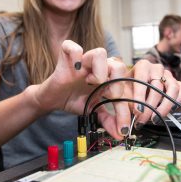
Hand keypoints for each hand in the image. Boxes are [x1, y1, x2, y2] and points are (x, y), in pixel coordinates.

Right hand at [28, 41, 180, 139]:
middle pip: (118, 63)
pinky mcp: (67, 55)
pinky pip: (73, 47)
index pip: (124, 85)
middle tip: (108, 95)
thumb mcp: (95, 111)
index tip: (123, 124)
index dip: (126, 106)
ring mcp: (84, 59)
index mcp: (109, 77)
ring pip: (100, 52)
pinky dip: (75, 55)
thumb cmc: (76, 100)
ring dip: (99, 69)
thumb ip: (109, 120)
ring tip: (91, 82)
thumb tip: (121, 135)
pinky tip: (75, 70)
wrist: (54, 100)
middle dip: (116, 82)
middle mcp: (99, 66)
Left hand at [126, 59, 180, 127]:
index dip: (140, 98)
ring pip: (172, 89)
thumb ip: (126, 103)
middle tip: (143, 120)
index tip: (137, 111)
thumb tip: (133, 117)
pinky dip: (178, 100)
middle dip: (150, 107)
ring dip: (165, 106)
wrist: (136, 87)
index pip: (142, 81)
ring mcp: (168, 75)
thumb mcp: (123, 93)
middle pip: (157, 87)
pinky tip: (170, 110)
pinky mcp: (177, 82)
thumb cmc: (129, 89)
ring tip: (155, 119)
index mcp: (142, 66)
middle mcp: (157, 68)